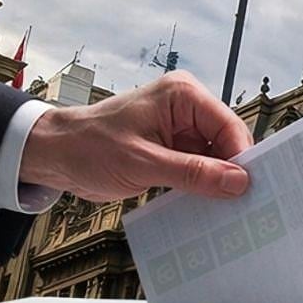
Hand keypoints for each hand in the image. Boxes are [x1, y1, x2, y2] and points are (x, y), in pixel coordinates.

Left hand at [21, 72, 251, 201]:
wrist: (53, 155)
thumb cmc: (87, 147)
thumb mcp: (142, 163)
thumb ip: (193, 172)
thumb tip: (237, 181)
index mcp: (182, 95)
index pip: (229, 125)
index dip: (241, 157)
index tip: (250, 189)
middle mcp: (186, 108)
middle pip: (227, 142)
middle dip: (231, 171)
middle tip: (241, 203)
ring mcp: (181, 129)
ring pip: (216, 158)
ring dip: (216, 182)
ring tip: (223, 207)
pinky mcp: (173, 148)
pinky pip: (199, 168)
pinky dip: (201, 185)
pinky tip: (204, 203)